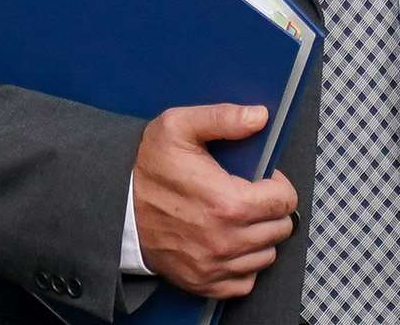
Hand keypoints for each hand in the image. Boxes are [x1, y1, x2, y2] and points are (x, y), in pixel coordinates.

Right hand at [132, 103, 297, 298]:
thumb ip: (224, 118)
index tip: (263, 179)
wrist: (114, 206)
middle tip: (253, 197)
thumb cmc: (147, 167)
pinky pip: (245, 282)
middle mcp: (225, 240)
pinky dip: (244, 266)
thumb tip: (260, 116)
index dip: (278, 185)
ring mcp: (214, 265)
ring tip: (241, 218)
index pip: (285, 201)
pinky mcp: (202, 283)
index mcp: (228, 202)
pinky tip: (231, 244)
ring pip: (266, 256)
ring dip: (260, 237)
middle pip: (280, 229)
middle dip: (272, 210)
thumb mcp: (179, 127)